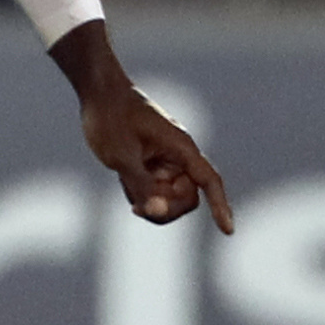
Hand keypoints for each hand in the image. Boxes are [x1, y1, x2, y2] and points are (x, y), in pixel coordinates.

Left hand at [52, 21, 232, 231]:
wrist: (97, 93)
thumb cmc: (110, 118)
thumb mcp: (122, 156)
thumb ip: (141, 186)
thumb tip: (158, 212)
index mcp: (181, 149)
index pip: (210, 182)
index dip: (221, 207)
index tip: (228, 232)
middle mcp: (178, 156)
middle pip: (186, 198)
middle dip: (166, 209)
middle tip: (137, 210)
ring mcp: (164, 161)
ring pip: (168, 197)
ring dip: (150, 201)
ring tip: (125, 183)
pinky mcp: (150, 164)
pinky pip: (153, 190)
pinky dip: (140, 193)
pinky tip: (122, 178)